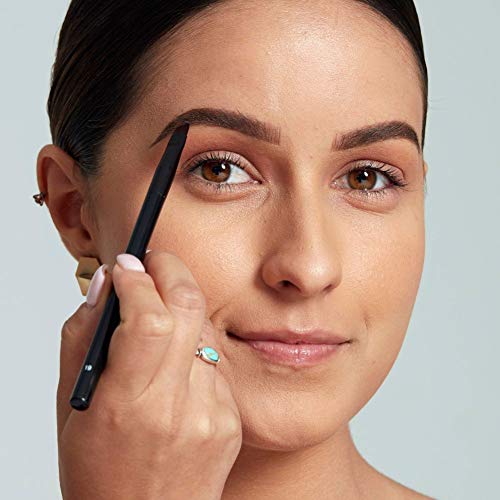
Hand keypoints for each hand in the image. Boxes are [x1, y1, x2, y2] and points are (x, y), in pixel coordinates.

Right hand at [57, 251, 241, 499]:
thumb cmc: (98, 470)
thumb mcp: (71, 405)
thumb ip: (83, 338)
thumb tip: (108, 284)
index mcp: (126, 405)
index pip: (147, 319)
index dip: (137, 279)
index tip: (126, 265)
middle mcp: (175, 407)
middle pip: (189, 308)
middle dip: (171, 270)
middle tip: (153, 262)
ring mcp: (211, 412)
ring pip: (204, 329)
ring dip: (180, 311)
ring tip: (158, 323)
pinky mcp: (232, 418)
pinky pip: (215, 362)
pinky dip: (193, 350)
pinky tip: (175, 371)